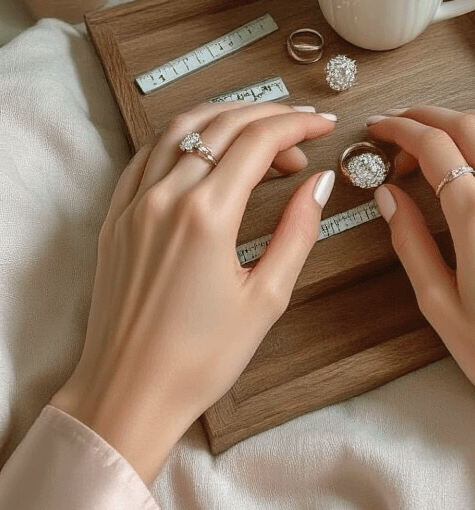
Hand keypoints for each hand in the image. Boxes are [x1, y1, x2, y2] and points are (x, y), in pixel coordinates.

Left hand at [51, 100, 335, 480]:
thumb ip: (298, 232)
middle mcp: (165, 198)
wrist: (127, 394)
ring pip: (180, 128)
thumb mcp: (266, 299)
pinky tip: (205, 153)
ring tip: (258, 133)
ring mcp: (135, 204)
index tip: (322, 126)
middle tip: (300, 133)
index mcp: (206, 216)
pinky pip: (148, 155)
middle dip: (268, 116)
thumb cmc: (196, 360)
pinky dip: (183, 139)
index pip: (258, 140)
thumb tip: (319, 184)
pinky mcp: (116, 218)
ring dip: (225, 117)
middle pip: (222, 124)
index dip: (297, 124)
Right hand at [366, 105, 474, 433]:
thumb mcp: (437, 303)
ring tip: (449, 128)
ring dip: (473, 118)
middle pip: (467, 127)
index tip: (381, 128)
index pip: (432, 146)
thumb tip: (388, 195)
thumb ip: (409, 241)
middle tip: (404, 128)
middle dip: (428, 117)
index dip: (400, 129)